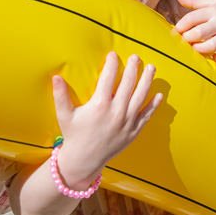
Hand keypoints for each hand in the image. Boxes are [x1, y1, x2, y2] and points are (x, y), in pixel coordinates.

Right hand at [50, 52, 161, 186]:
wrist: (84, 160)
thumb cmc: (73, 135)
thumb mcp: (64, 114)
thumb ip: (61, 95)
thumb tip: (56, 76)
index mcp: (99, 104)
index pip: (108, 77)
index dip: (112, 64)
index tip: (113, 54)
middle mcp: (116, 111)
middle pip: (128, 83)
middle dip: (133, 68)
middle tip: (136, 57)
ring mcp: (127, 122)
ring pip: (140, 96)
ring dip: (147, 80)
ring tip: (151, 68)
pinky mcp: (133, 131)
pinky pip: (146, 115)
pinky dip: (154, 105)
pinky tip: (159, 95)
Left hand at [174, 0, 215, 63]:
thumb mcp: (215, 2)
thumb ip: (195, 2)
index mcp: (214, 10)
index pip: (192, 18)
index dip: (181, 26)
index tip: (178, 31)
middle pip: (199, 33)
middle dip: (188, 39)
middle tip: (186, 41)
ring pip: (212, 46)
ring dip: (200, 49)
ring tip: (197, 48)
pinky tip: (215, 57)